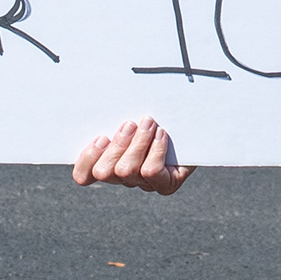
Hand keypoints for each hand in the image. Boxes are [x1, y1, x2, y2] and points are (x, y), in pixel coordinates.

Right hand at [72, 117, 189, 194]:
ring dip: (138, 142)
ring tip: (149, 123)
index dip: (87, 160)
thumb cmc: (159, 114)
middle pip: (104, 172)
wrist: (197, 125)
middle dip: (116, 145)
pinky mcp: (165, 185)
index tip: (101, 136)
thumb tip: (99, 94)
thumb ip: (114, 112)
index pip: (84, 176)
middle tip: (130, 124)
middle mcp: (124, 178)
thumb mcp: (132, 111)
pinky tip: (162, 134)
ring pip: (126, 170)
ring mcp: (144, 184)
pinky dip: (155, 150)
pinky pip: (151, 172)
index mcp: (109, 162)